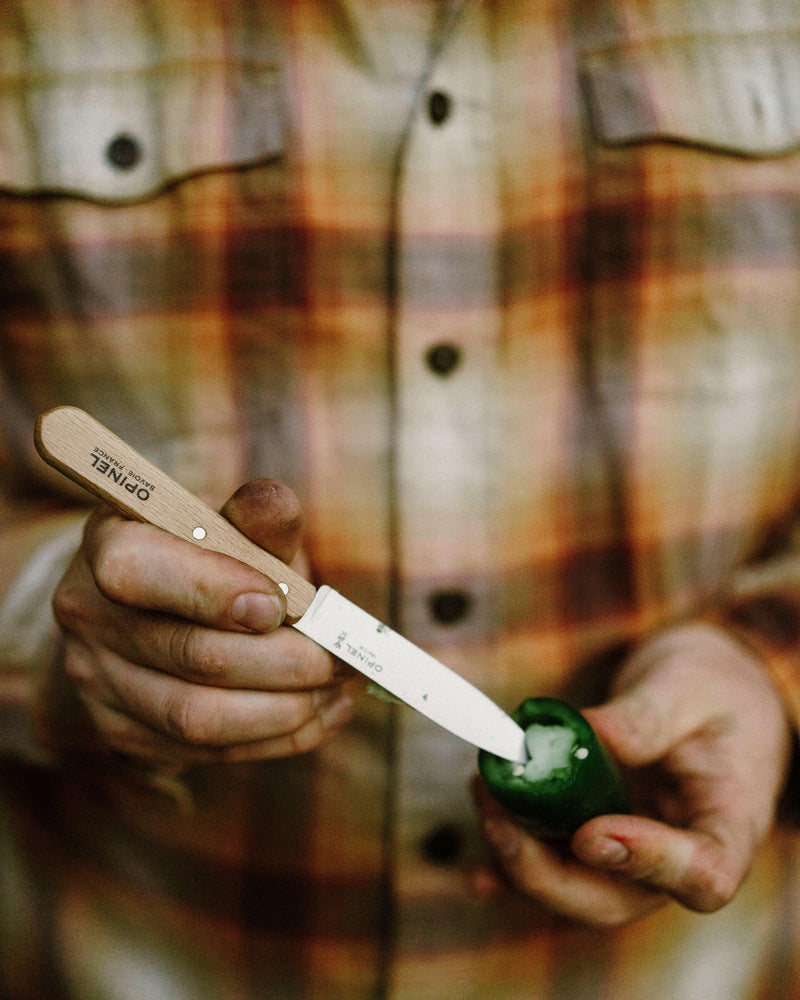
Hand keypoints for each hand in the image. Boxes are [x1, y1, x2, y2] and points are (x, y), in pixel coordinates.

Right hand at [45, 479, 353, 768]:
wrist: (162, 604)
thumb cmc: (209, 555)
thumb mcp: (231, 524)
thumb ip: (257, 518)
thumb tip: (277, 504)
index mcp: (109, 544)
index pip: (137, 572)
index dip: (213, 591)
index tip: (280, 605)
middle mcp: (87, 615)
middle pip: (189, 654)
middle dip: (283, 661)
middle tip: (341, 657)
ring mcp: (97, 681)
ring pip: (197, 718)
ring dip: (285, 711)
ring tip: (337, 690)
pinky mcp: (121, 733)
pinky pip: (204, 752)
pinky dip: (275, 738)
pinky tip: (318, 715)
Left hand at [472, 624, 791, 926]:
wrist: (711, 688)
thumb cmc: (712, 685)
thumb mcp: (686, 686)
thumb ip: (643, 717)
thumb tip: (588, 736)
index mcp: (728, 824)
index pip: (701, 874)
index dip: (646, 863)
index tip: (592, 832)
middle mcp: (678, 855)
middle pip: (616, 899)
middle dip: (546, 871)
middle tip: (498, 815)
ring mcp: (635, 855)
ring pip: (574, 886)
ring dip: (519, 856)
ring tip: (482, 791)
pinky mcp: (599, 838)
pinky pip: (555, 864)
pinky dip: (513, 867)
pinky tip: (474, 874)